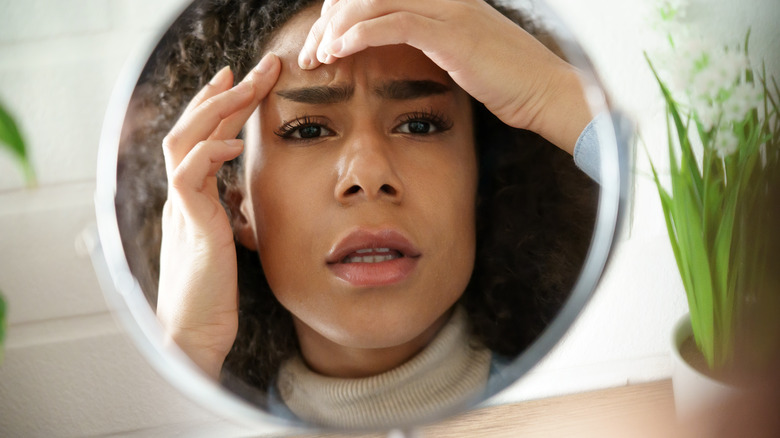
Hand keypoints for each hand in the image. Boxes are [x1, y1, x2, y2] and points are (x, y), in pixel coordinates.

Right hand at [156, 53, 280, 378]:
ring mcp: (182, 209)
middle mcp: (181, 197)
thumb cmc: (213, 294)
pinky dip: (210, 153)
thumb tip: (241, 197)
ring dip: (215, 110)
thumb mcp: (225, 242)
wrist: (195, 333)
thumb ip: (227, 214)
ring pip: (185, 141)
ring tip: (244, 85)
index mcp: (192, 198)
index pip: (202, 139)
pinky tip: (236, 144)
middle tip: (250, 67)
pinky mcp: (190, 226)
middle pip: (192, 129)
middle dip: (222, 94)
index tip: (240, 82)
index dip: (219, 108)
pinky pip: (188, 177)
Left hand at [297, 0, 591, 153]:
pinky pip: (393, 23)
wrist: (546, 91)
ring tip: (316, 57)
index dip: (340, 12)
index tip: (321, 42)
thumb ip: (431, 40)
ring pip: (373, 3)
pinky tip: (338, 52)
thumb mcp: (462, 52)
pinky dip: (358, 36)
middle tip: (309, 55)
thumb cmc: (507, 80)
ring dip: (335, 30)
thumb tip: (399, 49)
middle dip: (328, 22)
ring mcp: (447, 10)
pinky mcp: (450, 33)